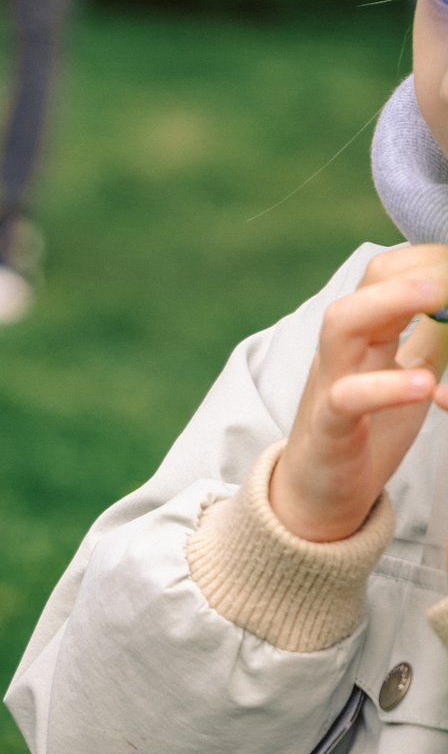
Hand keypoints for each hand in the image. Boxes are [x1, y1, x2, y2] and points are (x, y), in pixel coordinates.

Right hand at [275, 246, 447, 540]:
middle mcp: (342, 349)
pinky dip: (386, 386)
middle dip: (414, 270)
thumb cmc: (369, 431)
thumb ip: (430, 342)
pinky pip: (348, 397)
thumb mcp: (409, 376)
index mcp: (364, 335)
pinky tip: (426, 386)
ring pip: (342, 323)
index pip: (386, 274)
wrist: (319, 493)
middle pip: (364, 285)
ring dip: (392, 301)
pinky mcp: (329, 425)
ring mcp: (330, 382)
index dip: (425, 260)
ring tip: (439, 295)